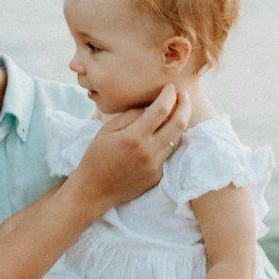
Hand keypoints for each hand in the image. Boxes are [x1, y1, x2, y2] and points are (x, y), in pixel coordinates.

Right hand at [63, 85, 192, 211]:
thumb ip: (130, 116)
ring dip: (179, 123)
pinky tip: (164, 135)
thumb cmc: (96, 157)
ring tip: (177, 112)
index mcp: (133, 137)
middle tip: (184, 96)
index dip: (169, 95)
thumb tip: (150, 106)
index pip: (161, 110)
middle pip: (178, 123)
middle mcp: (148, 151)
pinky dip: (168, 142)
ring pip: (177, 139)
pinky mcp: (157, 176)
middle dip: (185, 105)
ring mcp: (155, 166)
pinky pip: (168, 154)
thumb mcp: (106, 131)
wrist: (94, 190)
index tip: (171, 88)